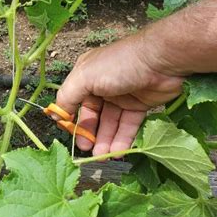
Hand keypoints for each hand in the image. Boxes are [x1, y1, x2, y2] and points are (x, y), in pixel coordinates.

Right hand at [56, 34, 183, 156]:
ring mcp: (121, 96)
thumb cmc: (119, 65)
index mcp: (86, 76)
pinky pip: (128, 125)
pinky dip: (122, 139)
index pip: (74, 102)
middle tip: (88, 152)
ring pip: (110, 124)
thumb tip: (54, 115)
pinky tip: (118, 151)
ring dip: (106, 141)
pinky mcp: (140, 105)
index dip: (72, 121)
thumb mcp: (85, 77)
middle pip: (92, 116)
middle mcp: (102, 86)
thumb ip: (67, 97)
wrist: (162, 60)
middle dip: (90, 135)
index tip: (71, 137)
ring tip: (103, 157)